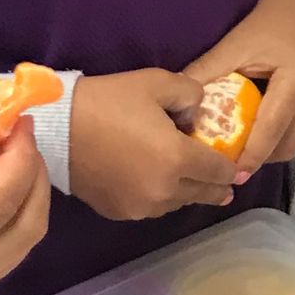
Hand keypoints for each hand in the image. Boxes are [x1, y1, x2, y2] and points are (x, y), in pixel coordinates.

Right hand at [69, 69, 237, 218]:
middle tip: (227, 189)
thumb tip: (198, 114)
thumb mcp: (156, 83)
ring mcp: (139, 206)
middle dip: (217, 188)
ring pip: (176, 203)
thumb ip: (190, 94)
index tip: (238, 169)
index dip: (230, 169)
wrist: (56, 128)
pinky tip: (161, 188)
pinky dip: (161, 199)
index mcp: (177, 159)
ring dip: (187, 194)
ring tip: (194, 186)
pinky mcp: (118, 212)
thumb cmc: (107, 101)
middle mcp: (163, 190)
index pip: (218, 170)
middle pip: (201, 193)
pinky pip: (151, 208)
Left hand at [182, 0, 294, 174]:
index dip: (251, 155)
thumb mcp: (234, 45)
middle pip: (285, 145)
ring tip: (242, 148)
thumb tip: (177, 106)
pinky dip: (279, 138)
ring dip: (268, 150)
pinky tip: (260, 130)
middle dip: (257, 158)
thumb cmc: (266, 24)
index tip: (231, 174)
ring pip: (294, 144)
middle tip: (228, 163)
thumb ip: (206, 74)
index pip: (271, 128)